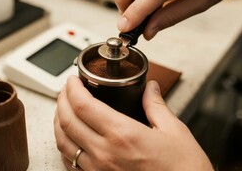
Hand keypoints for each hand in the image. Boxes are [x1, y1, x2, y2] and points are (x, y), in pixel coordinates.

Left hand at [54, 76, 213, 170]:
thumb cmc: (183, 169)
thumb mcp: (174, 131)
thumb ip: (156, 105)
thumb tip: (150, 88)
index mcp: (123, 135)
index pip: (83, 105)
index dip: (72, 88)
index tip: (73, 80)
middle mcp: (105, 154)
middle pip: (67, 121)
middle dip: (61, 100)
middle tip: (66, 90)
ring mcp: (98, 170)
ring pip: (63, 142)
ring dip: (58, 122)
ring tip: (64, 109)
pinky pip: (70, 163)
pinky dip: (65, 145)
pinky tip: (70, 137)